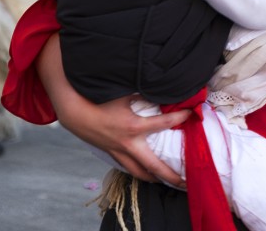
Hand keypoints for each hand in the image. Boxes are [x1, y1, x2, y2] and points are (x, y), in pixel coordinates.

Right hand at [37, 35, 188, 185]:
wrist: (73, 112)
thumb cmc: (98, 99)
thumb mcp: (123, 91)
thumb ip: (143, 89)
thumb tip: (160, 82)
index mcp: (134, 127)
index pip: (165, 122)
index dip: (180, 117)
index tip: (192, 113)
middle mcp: (128, 144)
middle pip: (154, 167)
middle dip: (171, 176)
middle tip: (188, 183)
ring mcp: (119, 151)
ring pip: (140, 172)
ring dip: (155, 178)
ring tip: (170, 182)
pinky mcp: (111, 153)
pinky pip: (127, 167)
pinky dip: (139, 172)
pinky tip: (147, 174)